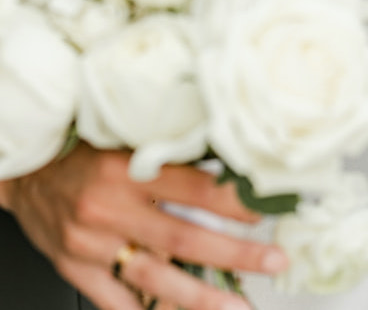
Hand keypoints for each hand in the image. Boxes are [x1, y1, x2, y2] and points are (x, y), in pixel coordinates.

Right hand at [5, 143, 288, 308]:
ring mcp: (92, 245)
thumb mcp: (126, 140)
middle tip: (275, 261)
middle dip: (235, 254)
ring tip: (237, 306)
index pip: (195, 188)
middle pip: (184, 238)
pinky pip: (116, 301)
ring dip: (202, 296)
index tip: (267, 209)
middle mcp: (110, 208)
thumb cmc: (82, 151)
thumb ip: (167, 156)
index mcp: (127, 168)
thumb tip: (225, 170)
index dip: (235, 203)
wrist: (27, 171)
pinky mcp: (76, 270)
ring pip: (157, 277)